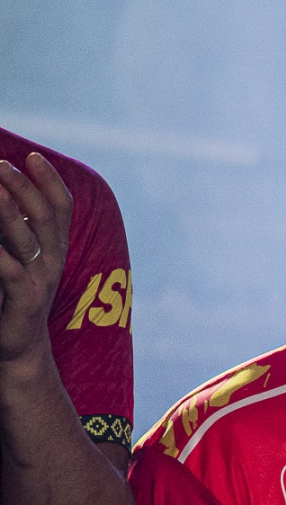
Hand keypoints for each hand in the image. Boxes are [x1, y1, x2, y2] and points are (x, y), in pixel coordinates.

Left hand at [0, 155, 71, 366]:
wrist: (18, 348)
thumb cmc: (10, 297)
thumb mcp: (16, 257)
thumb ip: (12, 230)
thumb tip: (4, 198)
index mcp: (53, 247)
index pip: (60, 207)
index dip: (50, 180)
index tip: (33, 156)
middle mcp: (52, 260)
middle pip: (44, 216)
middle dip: (23, 187)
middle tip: (1, 164)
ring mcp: (40, 281)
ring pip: (27, 238)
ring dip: (9, 210)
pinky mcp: (25, 301)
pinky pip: (11, 271)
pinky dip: (0, 255)